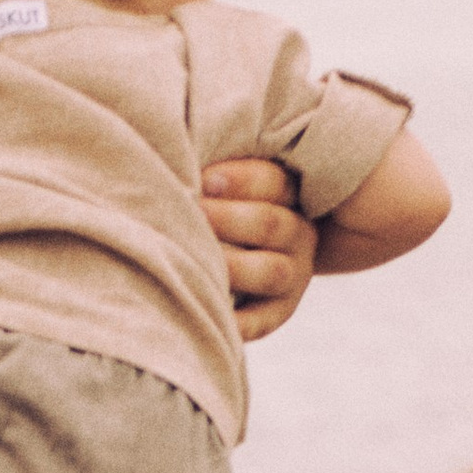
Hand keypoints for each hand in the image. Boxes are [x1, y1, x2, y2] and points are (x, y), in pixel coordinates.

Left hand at [201, 156, 318, 343]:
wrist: (251, 253)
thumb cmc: (223, 207)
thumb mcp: (229, 184)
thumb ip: (213, 173)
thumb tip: (174, 149)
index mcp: (290, 194)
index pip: (273, 182)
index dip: (240, 179)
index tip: (204, 179)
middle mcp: (298, 234)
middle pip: (271, 225)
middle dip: (228, 219)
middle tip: (191, 214)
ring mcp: (293, 277)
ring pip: (271, 271)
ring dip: (232, 265)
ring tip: (194, 259)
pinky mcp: (277, 313)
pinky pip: (260, 322)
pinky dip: (235, 322)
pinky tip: (204, 310)